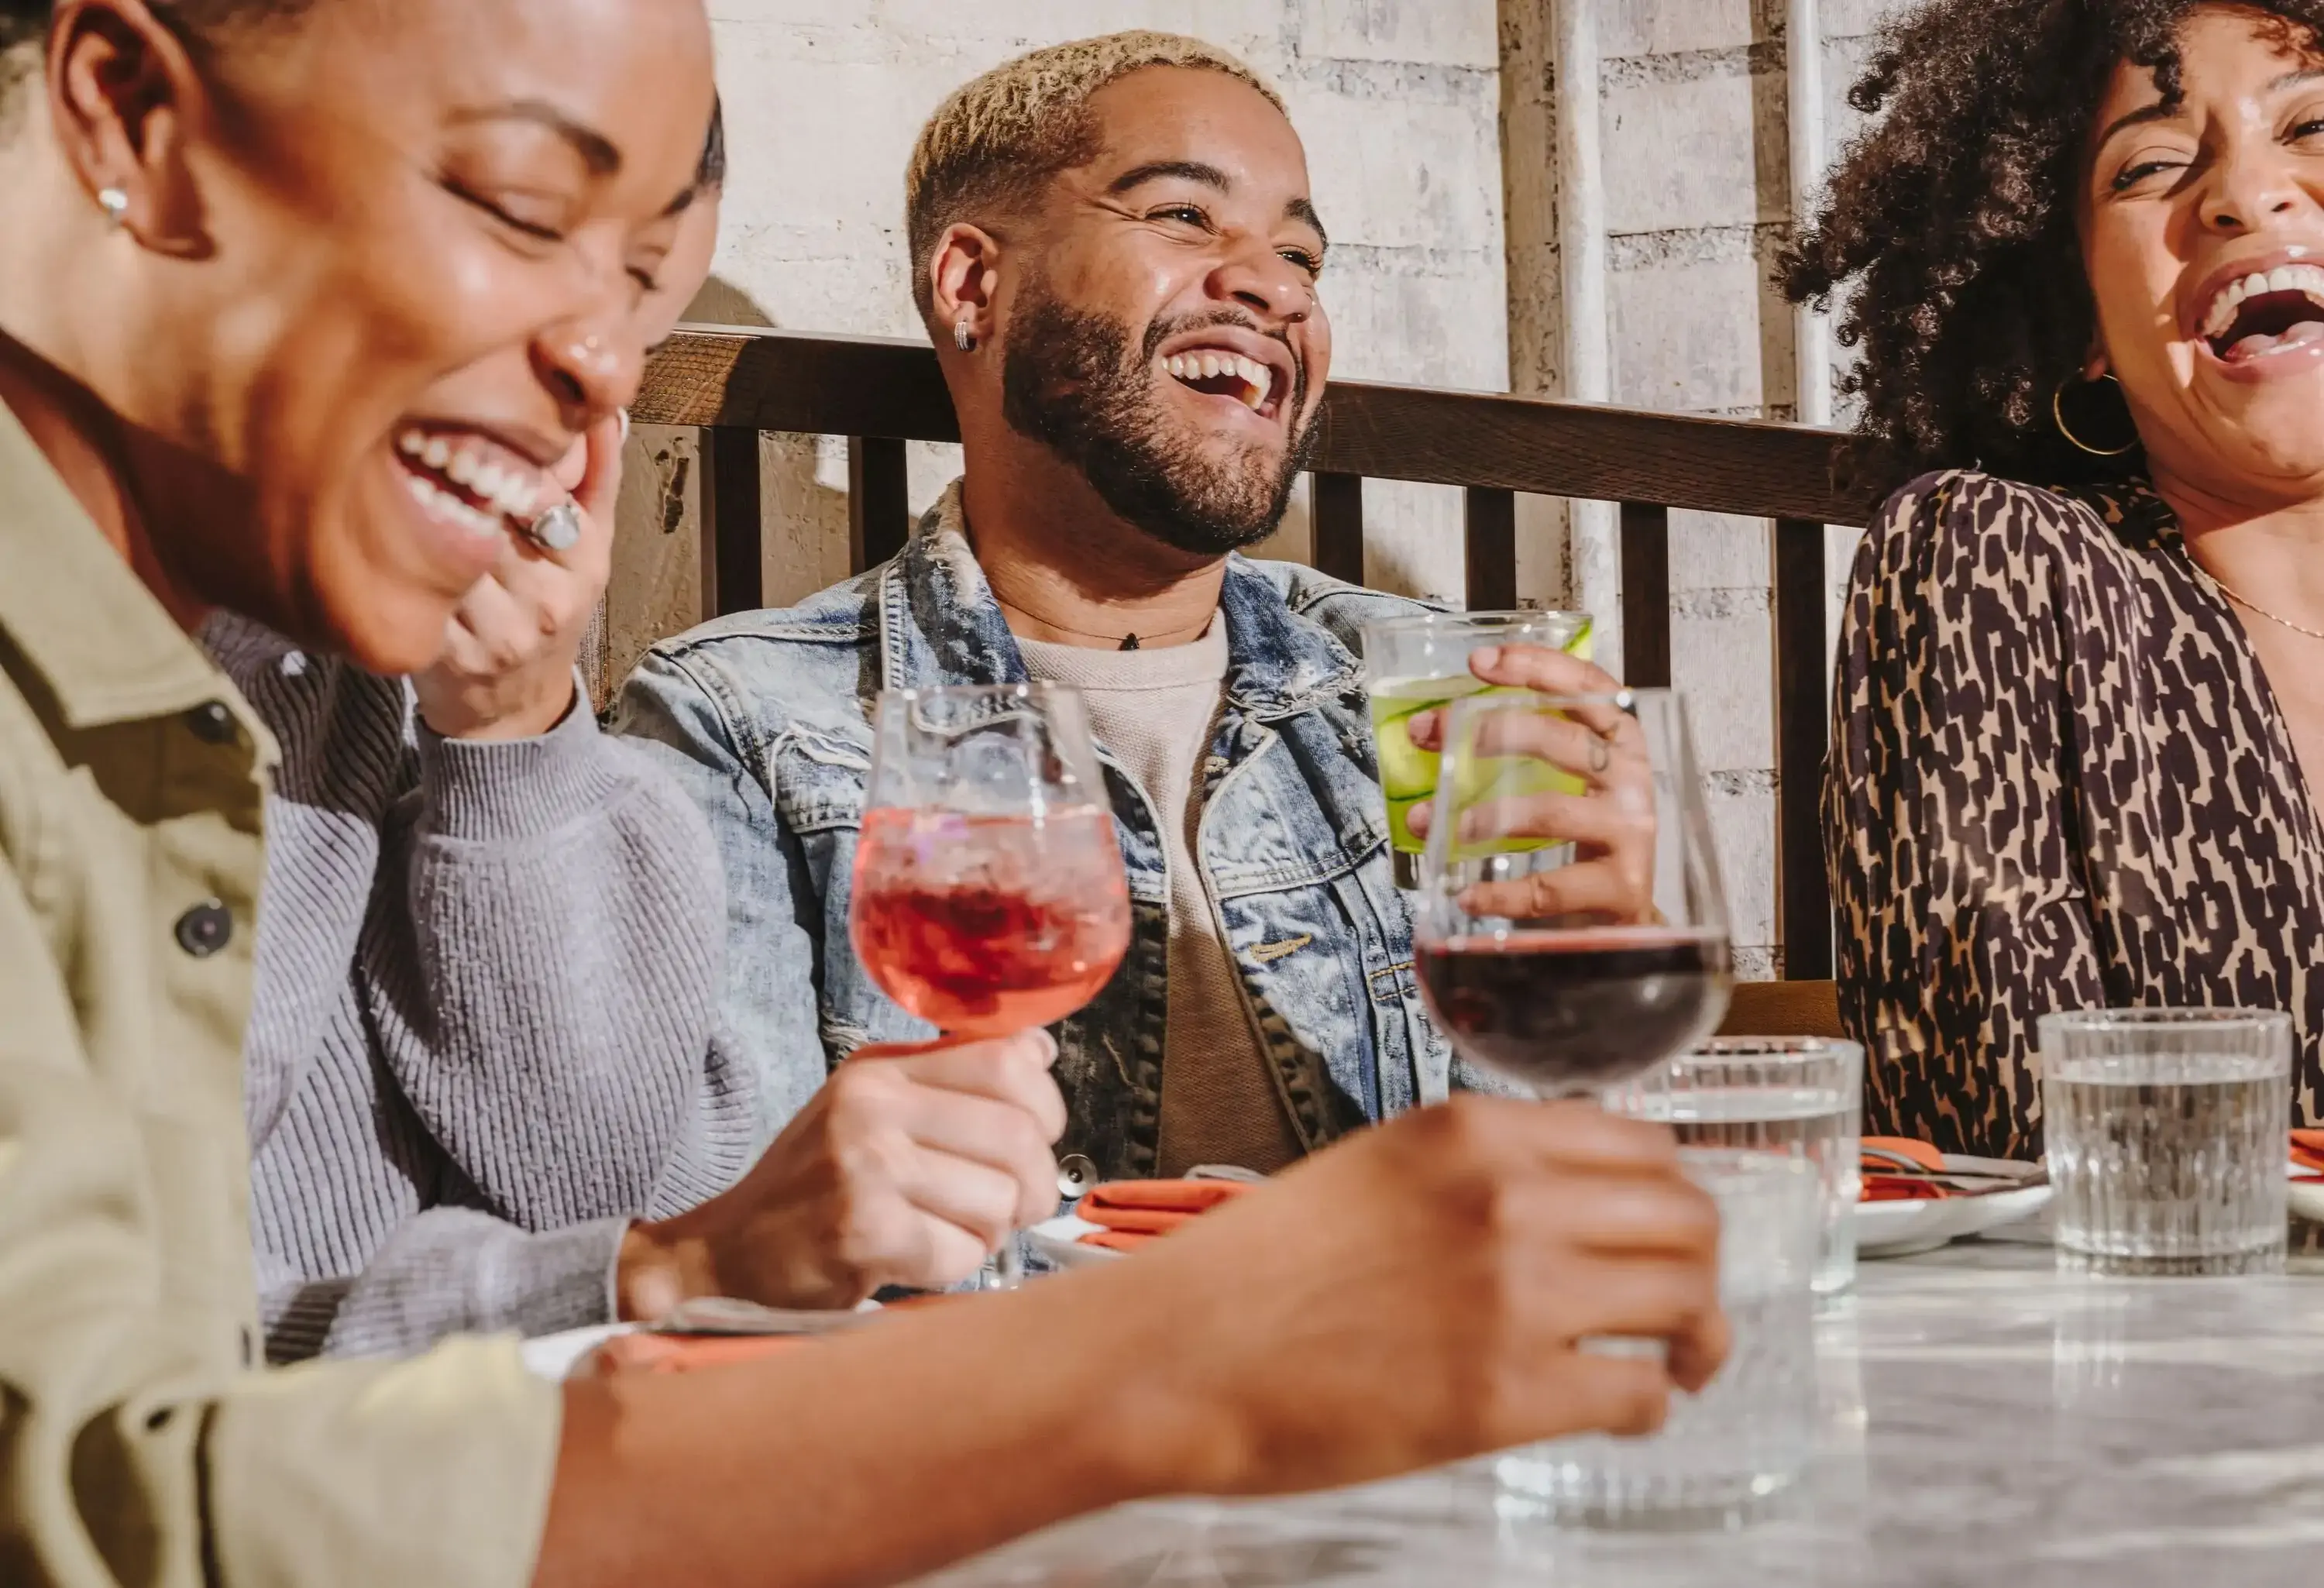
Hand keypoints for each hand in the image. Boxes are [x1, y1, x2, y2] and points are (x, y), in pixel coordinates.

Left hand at [411, 414, 618, 740]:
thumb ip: (598, 476)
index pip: (542, 488)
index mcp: (585, 565)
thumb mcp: (590, 547)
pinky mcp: (447, 654)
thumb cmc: (547, 611)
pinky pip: (415, 586)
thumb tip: (603, 409)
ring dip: (416, 505)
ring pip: (447, 544)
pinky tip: (383, 532)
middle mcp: (547, 601)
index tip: (466, 427)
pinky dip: (394, 555)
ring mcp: (497, 631)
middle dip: (450, 470)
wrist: (514, 707)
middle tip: (414, 435)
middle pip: (489, 511)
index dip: (500, 453)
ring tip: (394, 475)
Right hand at [617, 1031, 1066, 1317]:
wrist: (724, 1258)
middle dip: (1033, 1184)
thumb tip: (1040, 1049)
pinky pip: (961, 1252)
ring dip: (990, 1231)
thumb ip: (952, 1078)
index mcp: (880, 1068)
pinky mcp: (862, 1229)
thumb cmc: (814, 1189)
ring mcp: (865, 1165)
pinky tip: (914, 1260)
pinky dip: (953, 1267)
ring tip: (947, 1232)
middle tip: (1011, 1208)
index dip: (1045, 1107)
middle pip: (1018, 1133)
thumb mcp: (873, 1111)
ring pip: (999, 1198)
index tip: (1035, 1139)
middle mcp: (871, 1104)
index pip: (1009, 1061)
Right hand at [1114, 1095, 1726, 1494]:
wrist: (1178, 1355)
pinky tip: (1620, 1411)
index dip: (1669, 1194)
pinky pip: (1641, 1392)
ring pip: (1685, 1301)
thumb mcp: (1376, 1170)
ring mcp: (1513, 1295)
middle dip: (1699, 1268)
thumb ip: (1477, 1171)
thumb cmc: (1258, 1273)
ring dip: (1696, 1338)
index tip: (1661, 1231)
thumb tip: (1573, 1199)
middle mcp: (1508, 1198)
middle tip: (1683, 1308)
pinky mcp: (1505, 1395)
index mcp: (1472, 1133)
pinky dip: (1650, 1406)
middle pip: (1685, 1218)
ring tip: (1676, 1363)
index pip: (1643, 1143)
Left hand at [1405, 643, 1657, 922]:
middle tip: (1433, 736)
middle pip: (1563, 740)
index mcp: (1621, 743)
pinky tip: (1467, 893)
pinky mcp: (1619, 890)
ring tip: (1438, 823)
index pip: (1588, 688)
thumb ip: (1517, 751)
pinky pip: (1549, 888)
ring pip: (1551, 811)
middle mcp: (1633, 781)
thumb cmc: (1587, 839)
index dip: (1538, 667)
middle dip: (1491, 731)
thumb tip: (1431, 731)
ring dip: (1484, 814)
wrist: (1626, 917)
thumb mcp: (1566, 782)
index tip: (1480, 661)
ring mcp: (1630, 835)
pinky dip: (1500, 891)